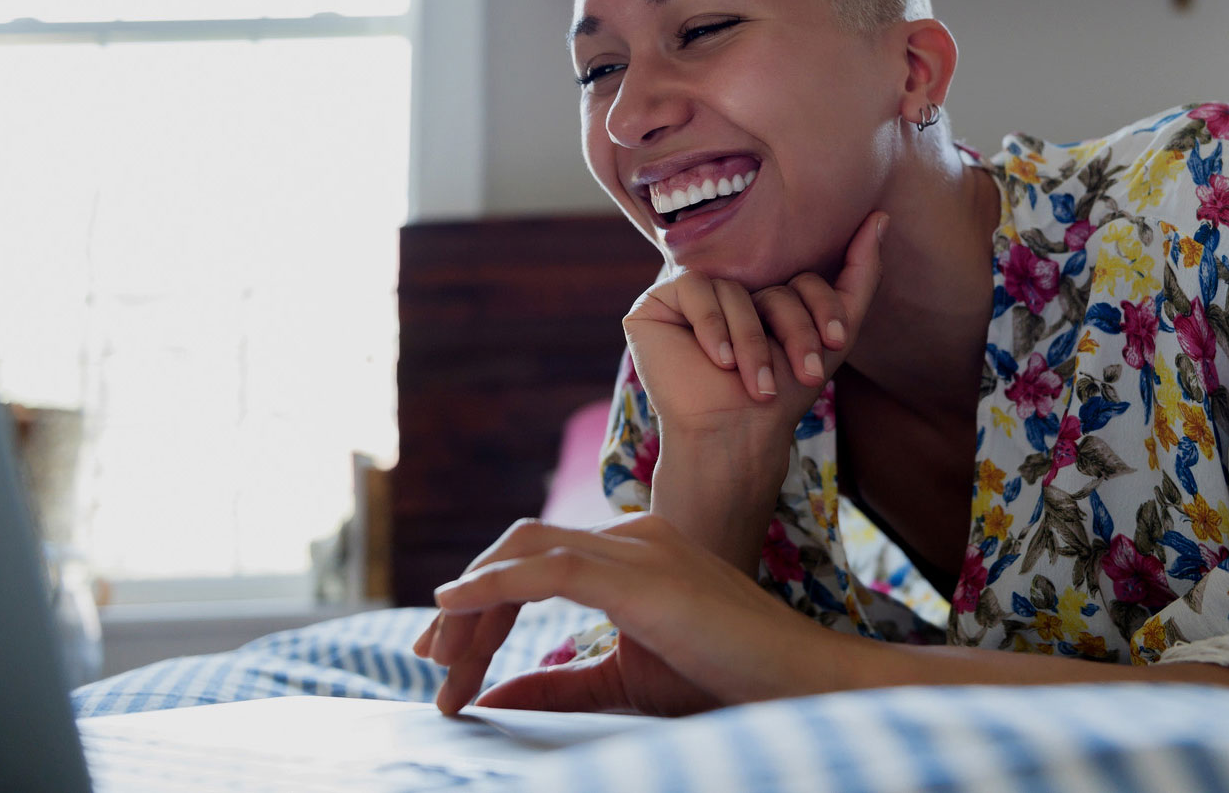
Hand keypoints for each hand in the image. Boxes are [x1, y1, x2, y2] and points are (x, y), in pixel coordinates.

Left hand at [411, 512, 850, 715]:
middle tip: (429, 659)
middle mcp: (632, 535)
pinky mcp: (639, 577)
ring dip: (471, 605)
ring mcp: (638, 548)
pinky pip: (546, 568)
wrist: (799, 679)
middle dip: (466, 602)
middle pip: (520, 548)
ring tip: (438, 658)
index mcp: (634, 550)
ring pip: (524, 554)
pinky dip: (492, 586)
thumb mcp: (627, 680)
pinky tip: (454, 608)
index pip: (538, 560)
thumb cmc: (727, 678)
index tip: (449, 660)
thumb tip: (499, 694)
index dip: (484, 605)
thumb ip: (564, 682)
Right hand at [622, 211, 887, 457]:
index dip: (824, 308)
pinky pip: (693, 287)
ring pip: (734, 290)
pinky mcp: (656, 305)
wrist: (735, 435)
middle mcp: (729, 290)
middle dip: (795, 330)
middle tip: (803, 372)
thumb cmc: (783, 394)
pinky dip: (713, 326)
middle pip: (773, 286)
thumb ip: (860, 275)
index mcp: (767, 295)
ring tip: (755, 383)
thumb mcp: (834, 335)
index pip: (803, 279)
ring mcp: (690, 296)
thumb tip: (881, 216)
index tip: (836, 344)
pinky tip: (718, 360)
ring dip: (752, 342)